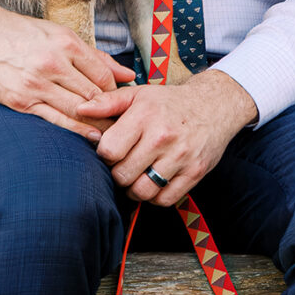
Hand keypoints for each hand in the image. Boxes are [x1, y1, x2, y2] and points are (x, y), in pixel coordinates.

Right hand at [0, 0, 135, 132]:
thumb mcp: (60, 35)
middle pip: (93, 94)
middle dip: (111, 110)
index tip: (123, 100)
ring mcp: (36, 84)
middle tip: (124, 122)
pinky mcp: (21, 101)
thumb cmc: (22, 34)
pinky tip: (91, 135)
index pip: (103, 75)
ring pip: (77, 109)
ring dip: (97, 122)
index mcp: (66, 43)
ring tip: (112, 132)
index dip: (117, 91)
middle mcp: (53, 63)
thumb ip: (95, 56)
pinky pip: (55, 120)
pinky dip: (76, 129)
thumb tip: (128, 75)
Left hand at [96, 71, 257, 205]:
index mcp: (144, 115)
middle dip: (119, 173)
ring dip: (135, 188)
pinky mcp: (195, 172)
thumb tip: (80, 109)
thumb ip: (108, 102)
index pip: (109, 151)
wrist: (213, 105)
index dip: (105, 154)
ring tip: (138, 175)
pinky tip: (155, 182)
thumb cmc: (170, 102)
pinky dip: (156, 196)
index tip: (113, 151)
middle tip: (124, 165)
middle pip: (123, 175)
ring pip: (143, 191)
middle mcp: (162, 136)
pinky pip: (165, 199)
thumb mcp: (139, 94)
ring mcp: (181, 156)